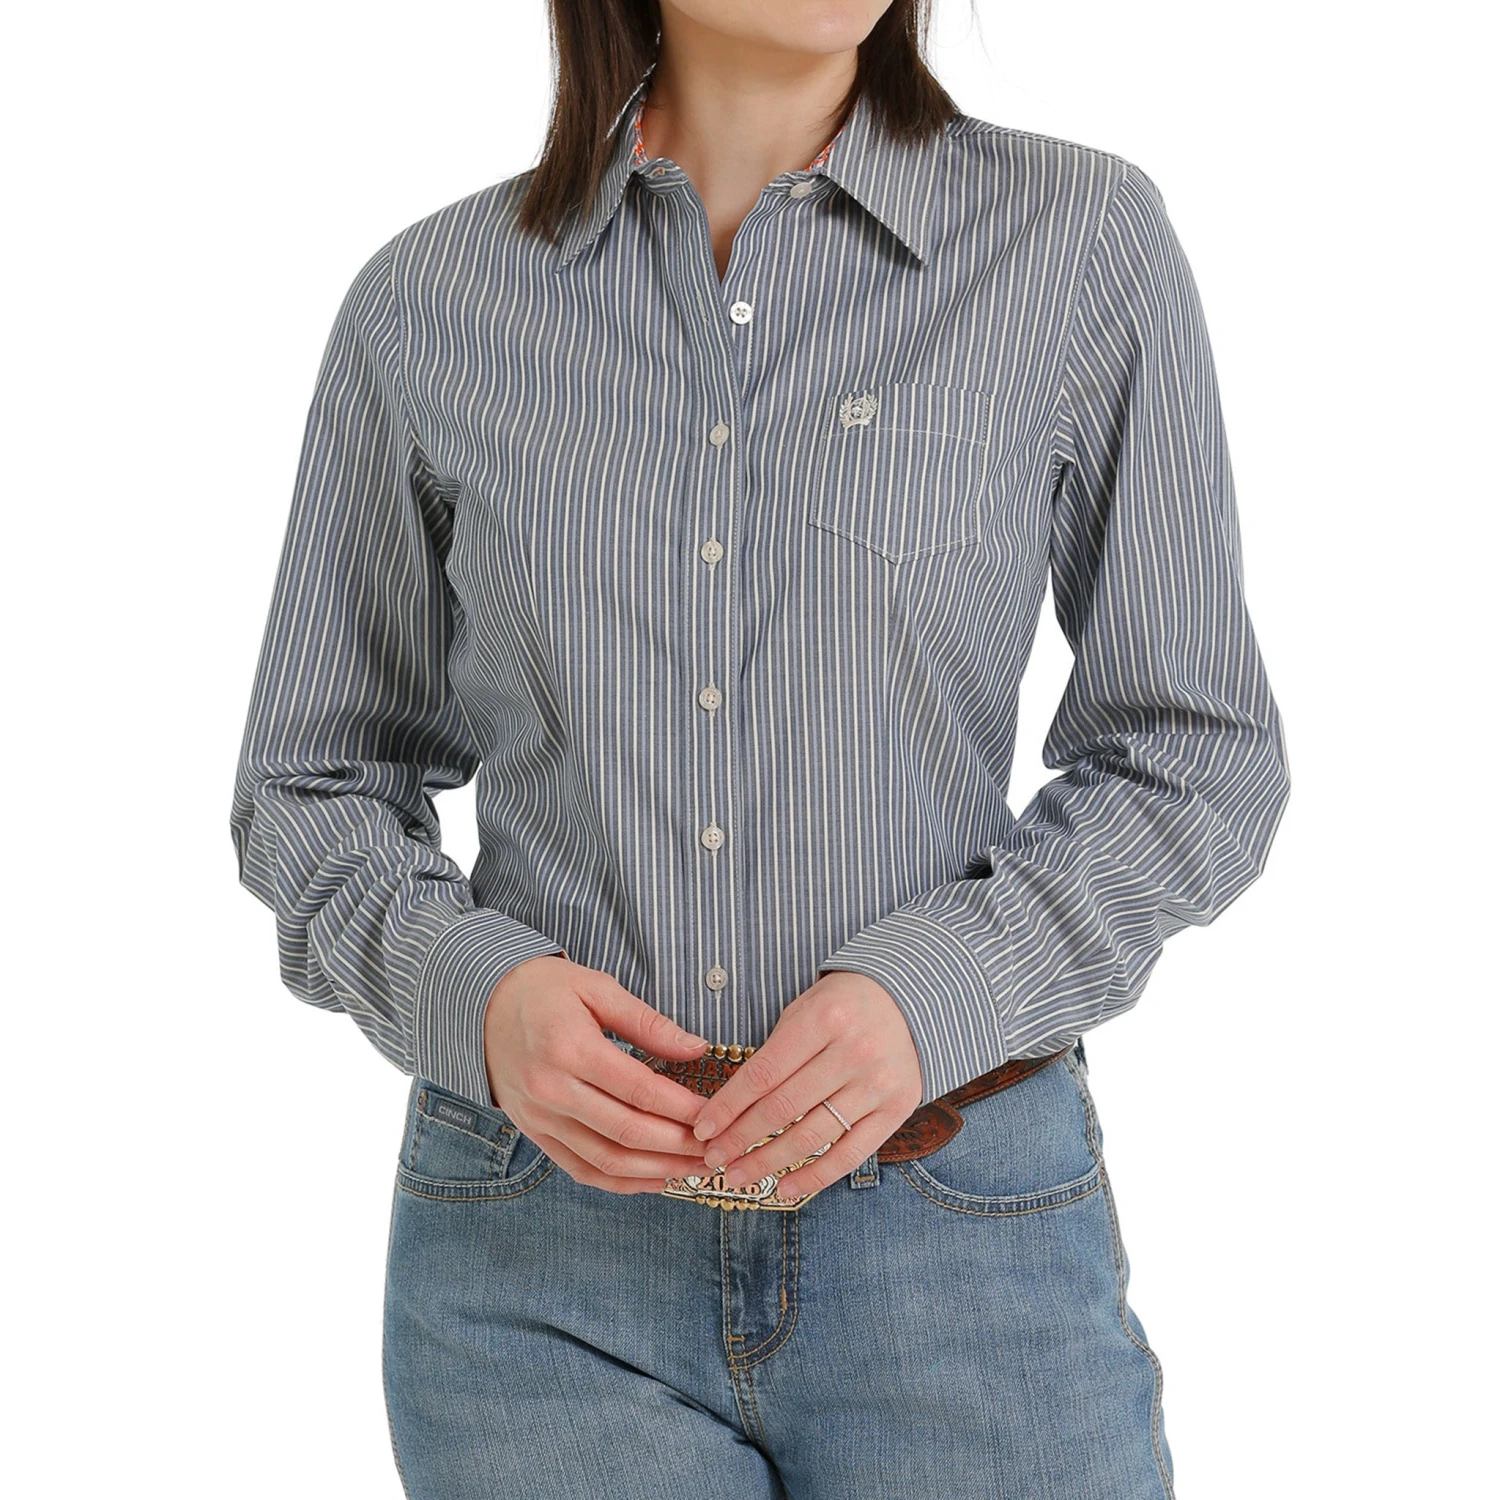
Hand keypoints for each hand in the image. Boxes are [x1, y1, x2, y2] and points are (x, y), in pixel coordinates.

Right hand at [482, 954, 715, 1193]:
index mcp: (570, 1049)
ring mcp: (540, 1117)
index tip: (716, 1115)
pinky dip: (620, 1183)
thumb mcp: (597, 988)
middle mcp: (552, 1090)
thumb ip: (648, 1022)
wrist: (481, 1004)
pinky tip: (654, 1179)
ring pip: (606, 1160)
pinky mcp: (534, 1132)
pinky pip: (580, 1169)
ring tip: (694, 1169)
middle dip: (679, 1146)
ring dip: (655, 1171)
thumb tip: (696, 1048)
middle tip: (716, 1148)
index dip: (684, 1109)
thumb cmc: (543, 989)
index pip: (640, 1091)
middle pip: (627, 1132)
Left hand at [688, 971, 923, 1201]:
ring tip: (738, 1176)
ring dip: (768, 1162)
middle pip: (783, 1108)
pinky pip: (850, 1154)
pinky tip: (785, 1188)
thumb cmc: (846, 1003)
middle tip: (712, 1158)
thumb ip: (776, 1052)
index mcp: (824, 1019)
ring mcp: (878, 1084)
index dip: (728, 1106)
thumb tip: (732, 1106)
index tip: (703, 1128)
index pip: (764, 1073)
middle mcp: (854, 1052)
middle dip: (740, 1139)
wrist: (914, 1001)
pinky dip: (814, 1177)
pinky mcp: (897, 1110)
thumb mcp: (807, 1008)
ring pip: (812, 1136)